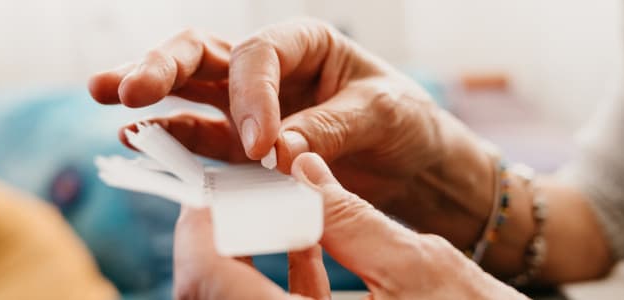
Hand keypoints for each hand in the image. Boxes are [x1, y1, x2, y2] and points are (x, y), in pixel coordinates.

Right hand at [88, 20, 501, 249]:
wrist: (413, 162)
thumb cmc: (404, 122)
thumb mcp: (382, 115)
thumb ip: (330, 128)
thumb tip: (277, 152)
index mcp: (305, 43)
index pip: (260, 55)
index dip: (252, 95)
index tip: (262, 144)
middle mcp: (271, 69)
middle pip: (204, 54)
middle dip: (163, 67)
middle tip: (126, 88)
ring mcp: (250, 106)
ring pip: (189, 90)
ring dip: (148, 95)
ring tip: (107, 98)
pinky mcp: (244, 146)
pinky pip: (202, 139)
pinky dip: (173, 141)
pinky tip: (139, 140)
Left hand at [173, 153, 526, 298]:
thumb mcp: (420, 267)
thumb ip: (352, 218)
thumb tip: (302, 166)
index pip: (214, 282)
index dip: (203, 228)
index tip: (213, 187)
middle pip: (217, 292)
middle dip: (223, 237)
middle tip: (240, 191)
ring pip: (245, 299)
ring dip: (252, 251)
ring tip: (275, 202)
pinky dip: (284, 277)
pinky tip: (309, 238)